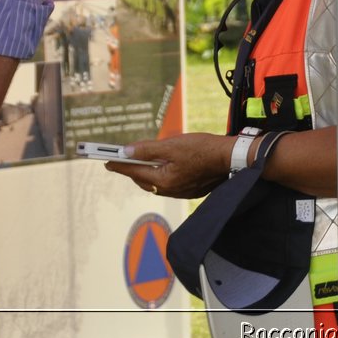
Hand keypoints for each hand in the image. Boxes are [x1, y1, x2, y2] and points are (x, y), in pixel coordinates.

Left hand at [105, 132, 230, 198]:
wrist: (231, 158)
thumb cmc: (203, 149)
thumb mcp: (172, 145)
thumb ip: (147, 150)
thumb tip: (126, 152)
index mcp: (163, 181)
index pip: (134, 172)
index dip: (119, 164)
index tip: (106, 161)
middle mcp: (169, 191)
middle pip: (144, 180)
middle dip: (134, 169)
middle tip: (126, 159)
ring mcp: (181, 192)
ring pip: (156, 183)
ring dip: (149, 172)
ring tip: (146, 161)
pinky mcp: (191, 190)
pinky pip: (170, 184)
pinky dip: (163, 175)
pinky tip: (168, 166)